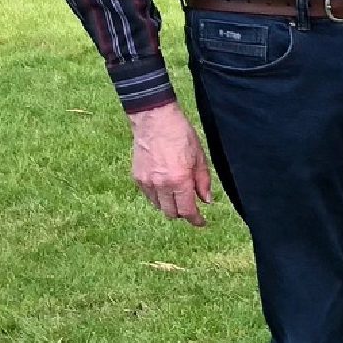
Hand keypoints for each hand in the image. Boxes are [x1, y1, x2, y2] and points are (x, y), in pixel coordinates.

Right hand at [128, 102, 213, 225]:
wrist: (155, 121)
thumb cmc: (181, 136)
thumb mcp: (200, 157)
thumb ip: (203, 181)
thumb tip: (206, 200)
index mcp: (179, 180)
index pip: (187, 210)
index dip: (196, 220)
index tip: (201, 222)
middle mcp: (161, 185)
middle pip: (171, 212)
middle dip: (182, 213)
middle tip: (191, 206)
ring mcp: (146, 182)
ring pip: (158, 206)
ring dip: (169, 205)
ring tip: (178, 194)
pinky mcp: (136, 177)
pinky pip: (148, 196)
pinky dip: (158, 196)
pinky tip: (165, 187)